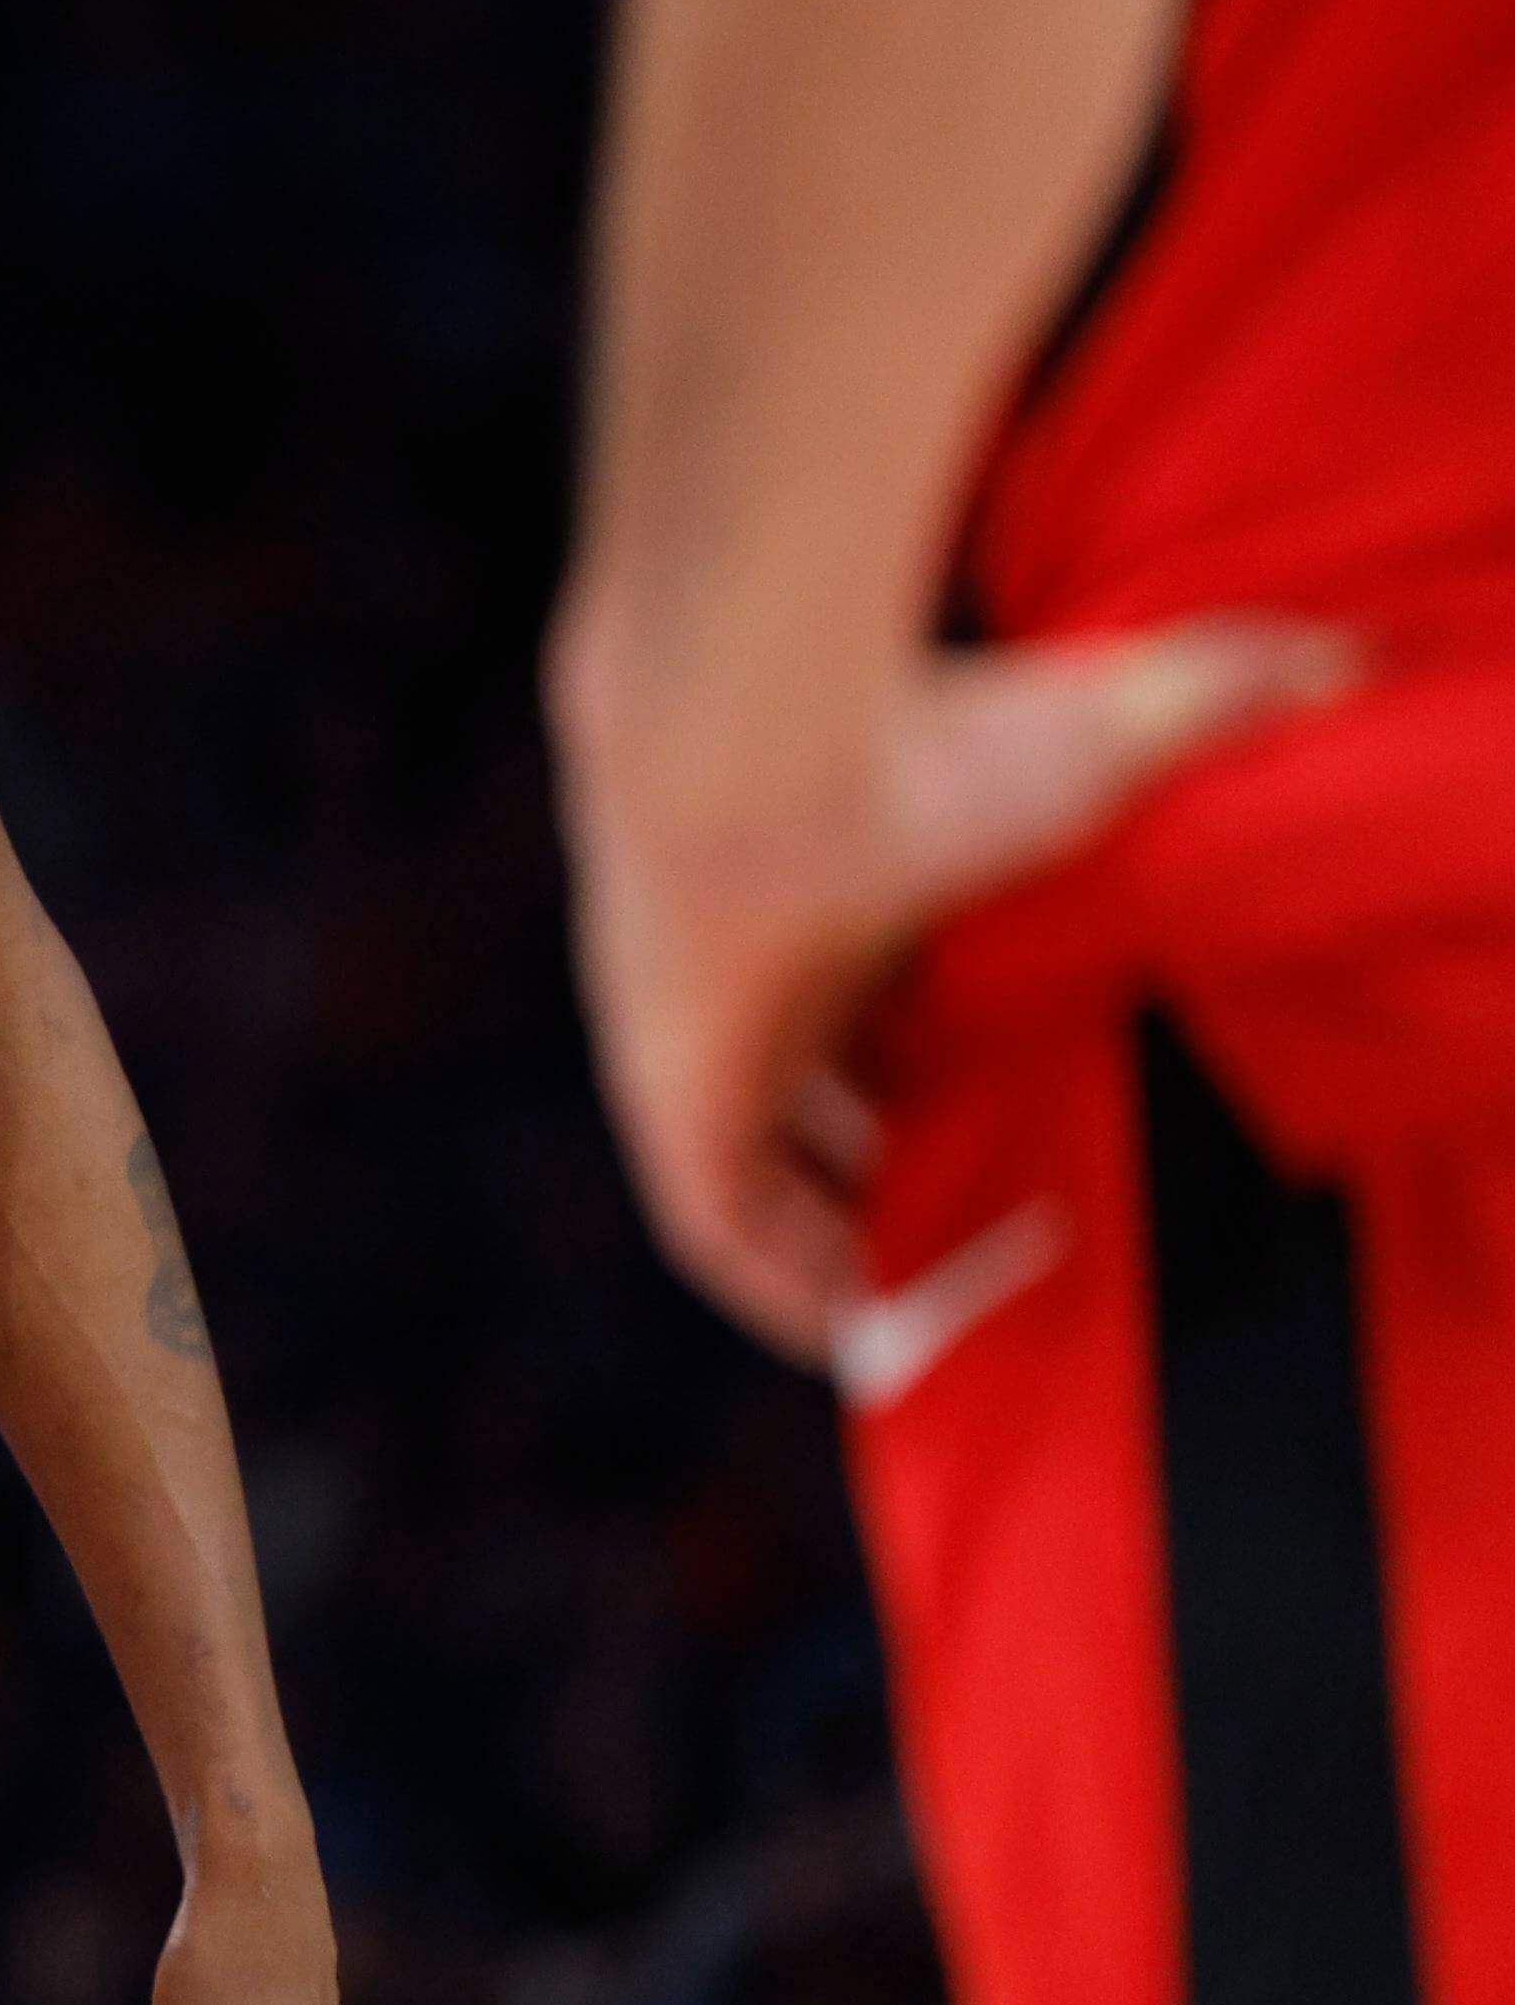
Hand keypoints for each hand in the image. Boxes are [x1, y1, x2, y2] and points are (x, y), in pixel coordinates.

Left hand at [566, 617, 1352, 1359]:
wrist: (760, 751)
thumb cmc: (929, 734)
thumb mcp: (1115, 721)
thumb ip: (1227, 687)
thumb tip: (1338, 660)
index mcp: (869, 888)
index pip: (917, 1005)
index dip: (983, 1071)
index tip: (1065, 1130)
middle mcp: (781, 969)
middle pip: (852, 1100)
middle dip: (928, 1169)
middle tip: (1034, 1242)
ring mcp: (710, 1038)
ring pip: (783, 1176)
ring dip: (863, 1243)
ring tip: (971, 1309)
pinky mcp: (666, 1103)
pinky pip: (719, 1233)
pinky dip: (783, 1290)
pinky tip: (861, 1344)